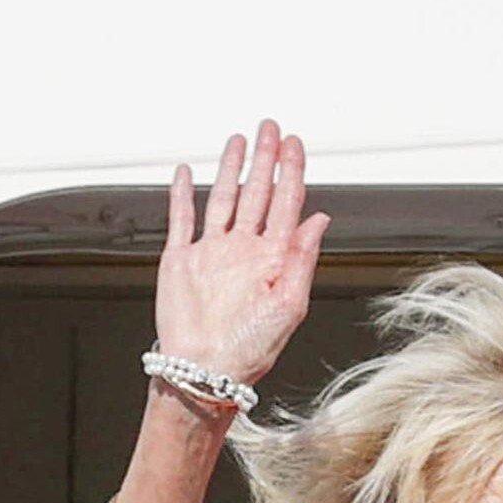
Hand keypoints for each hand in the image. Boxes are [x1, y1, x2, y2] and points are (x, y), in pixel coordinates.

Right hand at [157, 119, 330, 386]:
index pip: (286, 203)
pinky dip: (182, 195)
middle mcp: (243, 251)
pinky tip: (187, 174)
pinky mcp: (181, 261)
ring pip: (223, 199)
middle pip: (256, 193)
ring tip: (238, 142)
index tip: (296, 145)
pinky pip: (183, 220)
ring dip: (230, 169)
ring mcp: (212, 253)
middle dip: (265, 159)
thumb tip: (320, 219)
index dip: (292, 171)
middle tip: (271, 129)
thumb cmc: (249, 350)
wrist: (204, 372)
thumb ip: (304, 257)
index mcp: (272, 260)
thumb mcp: (290, 304)